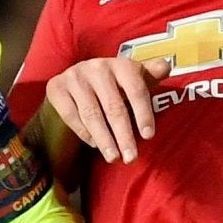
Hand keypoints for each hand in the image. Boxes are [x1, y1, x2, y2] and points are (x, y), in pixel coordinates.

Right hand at [47, 57, 170, 164]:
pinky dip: (84, 132)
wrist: (76, 82)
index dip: (143, 114)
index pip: (136, 90)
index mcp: (120, 64)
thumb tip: (166, 66)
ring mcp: (74, 76)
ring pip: (92, 114)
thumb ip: (151, 74)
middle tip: (131, 158)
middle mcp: (96, 67)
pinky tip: (95, 145)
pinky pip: (71, 115)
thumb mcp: (134, 79)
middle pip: (113, 107)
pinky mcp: (56, 87)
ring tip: (113, 158)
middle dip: (124, 135)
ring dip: (104, 139)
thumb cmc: (114, 85)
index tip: (148, 137)